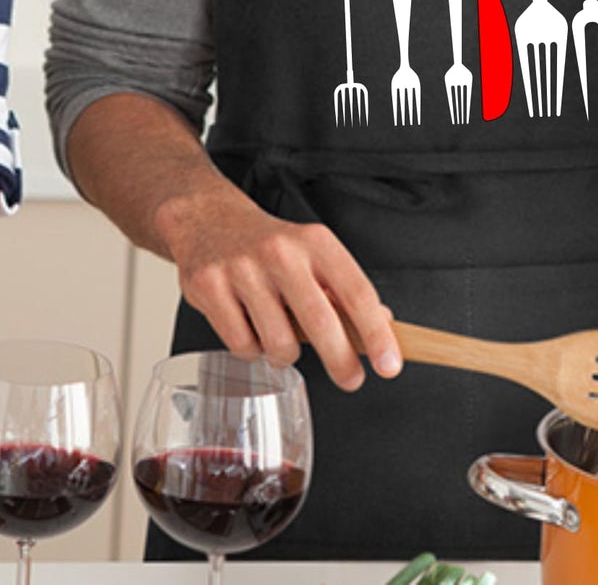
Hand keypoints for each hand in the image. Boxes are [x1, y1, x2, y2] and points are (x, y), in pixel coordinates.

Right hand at [160, 186, 401, 391]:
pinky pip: (242, 346)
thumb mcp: (312, 253)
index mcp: (314, 242)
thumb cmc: (267, 244)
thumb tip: (385, 325)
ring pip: (280, 344)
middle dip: (342, 362)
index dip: (377, 335)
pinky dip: (251, 350)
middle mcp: (279, 252)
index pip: (356, 293)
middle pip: (321, 323)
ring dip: (285, 355)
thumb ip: (344, 290)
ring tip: (280, 337)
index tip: (389, 366)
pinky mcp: (209, 287)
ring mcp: (242, 269)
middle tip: (350, 379)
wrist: (208, 219)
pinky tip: (249, 328)